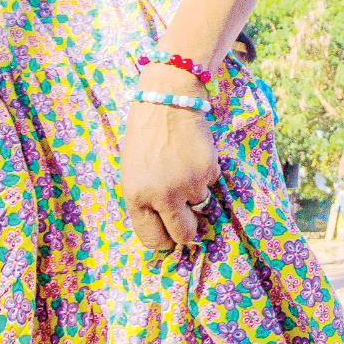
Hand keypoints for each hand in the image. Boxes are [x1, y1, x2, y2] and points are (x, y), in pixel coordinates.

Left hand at [120, 66, 219, 251]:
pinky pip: (209, 184)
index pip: (153, 239)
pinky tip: (193, 155)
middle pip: (183, 234)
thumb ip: (145, 201)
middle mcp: (163, 196)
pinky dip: (204, 175)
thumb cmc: (144, 137)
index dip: (163, 240)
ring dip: (194, 192)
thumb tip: (163, 226)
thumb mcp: (133, 173)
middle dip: (187, 230)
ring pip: (199, 206)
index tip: (169, 235)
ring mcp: (188, 184)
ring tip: (183, 166)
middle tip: (187, 217)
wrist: (167, 103)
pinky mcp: (209, 172)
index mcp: (136, 197)